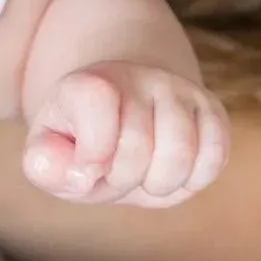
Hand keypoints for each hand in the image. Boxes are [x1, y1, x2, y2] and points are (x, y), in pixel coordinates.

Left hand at [24, 63, 228, 208]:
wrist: (125, 115)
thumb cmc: (82, 142)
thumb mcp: (50, 152)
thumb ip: (45, 165)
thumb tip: (79, 173)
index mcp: (88, 82)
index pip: (95, 100)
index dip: (91, 150)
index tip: (87, 166)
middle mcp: (136, 76)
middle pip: (137, 146)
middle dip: (122, 179)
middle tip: (113, 174)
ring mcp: (177, 90)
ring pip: (180, 152)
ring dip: (158, 184)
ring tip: (142, 177)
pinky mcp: (211, 109)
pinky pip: (215, 155)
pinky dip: (193, 179)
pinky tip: (171, 171)